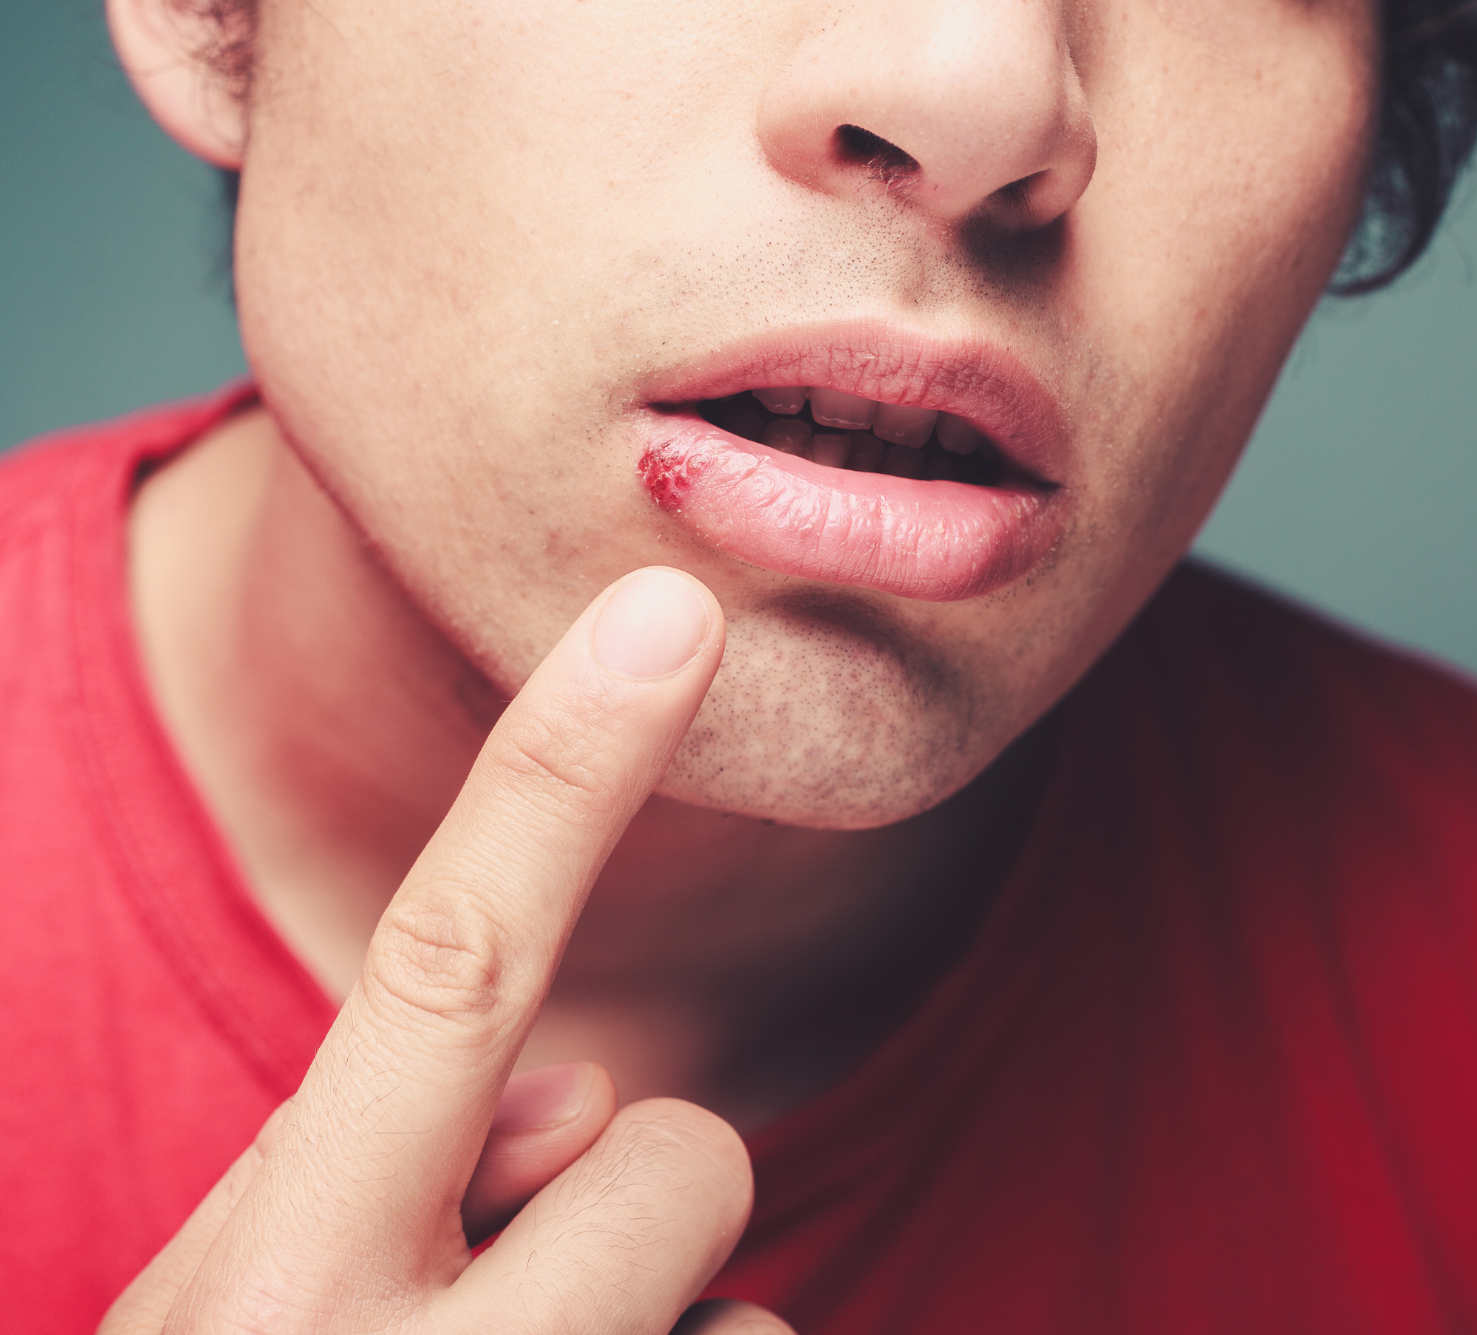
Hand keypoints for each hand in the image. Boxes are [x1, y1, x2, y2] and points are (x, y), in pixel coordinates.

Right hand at [101, 568, 790, 1334]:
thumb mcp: (238, 1305)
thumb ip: (367, 1157)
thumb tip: (587, 1094)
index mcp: (274, 1294)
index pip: (444, 968)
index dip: (560, 776)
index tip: (666, 615)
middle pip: (672, 1145)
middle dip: (625, 1192)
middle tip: (504, 1303)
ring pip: (740, 1295)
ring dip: (647, 1322)